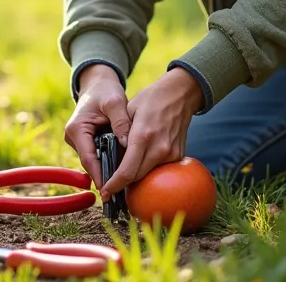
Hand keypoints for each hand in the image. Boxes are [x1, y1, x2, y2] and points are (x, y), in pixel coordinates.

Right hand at [63, 64, 130, 190]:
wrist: (98, 84)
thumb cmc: (105, 91)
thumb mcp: (115, 101)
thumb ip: (121, 121)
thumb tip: (128, 143)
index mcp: (77, 128)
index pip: (88, 158)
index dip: (99, 174)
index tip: (110, 188)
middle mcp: (74, 137)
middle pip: (91, 162)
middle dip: (105, 175)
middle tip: (120, 193)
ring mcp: (79, 140)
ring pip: (94, 160)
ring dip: (107, 169)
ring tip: (123, 186)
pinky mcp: (86, 142)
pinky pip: (97, 155)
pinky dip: (108, 161)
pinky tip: (122, 171)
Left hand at [98, 67, 201, 200]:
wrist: (180, 94)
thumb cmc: (151, 99)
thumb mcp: (129, 110)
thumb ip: (119, 133)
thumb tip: (108, 154)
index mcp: (142, 136)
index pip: (127, 171)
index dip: (114, 185)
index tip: (106, 192)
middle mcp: (159, 148)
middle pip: (136, 177)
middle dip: (122, 184)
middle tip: (110, 185)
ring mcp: (170, 153)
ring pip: (148, 175)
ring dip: (135, 176)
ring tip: (122, 173)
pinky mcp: (178, 155)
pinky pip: (158, 168)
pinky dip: (147, 168)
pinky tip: (139, 162)